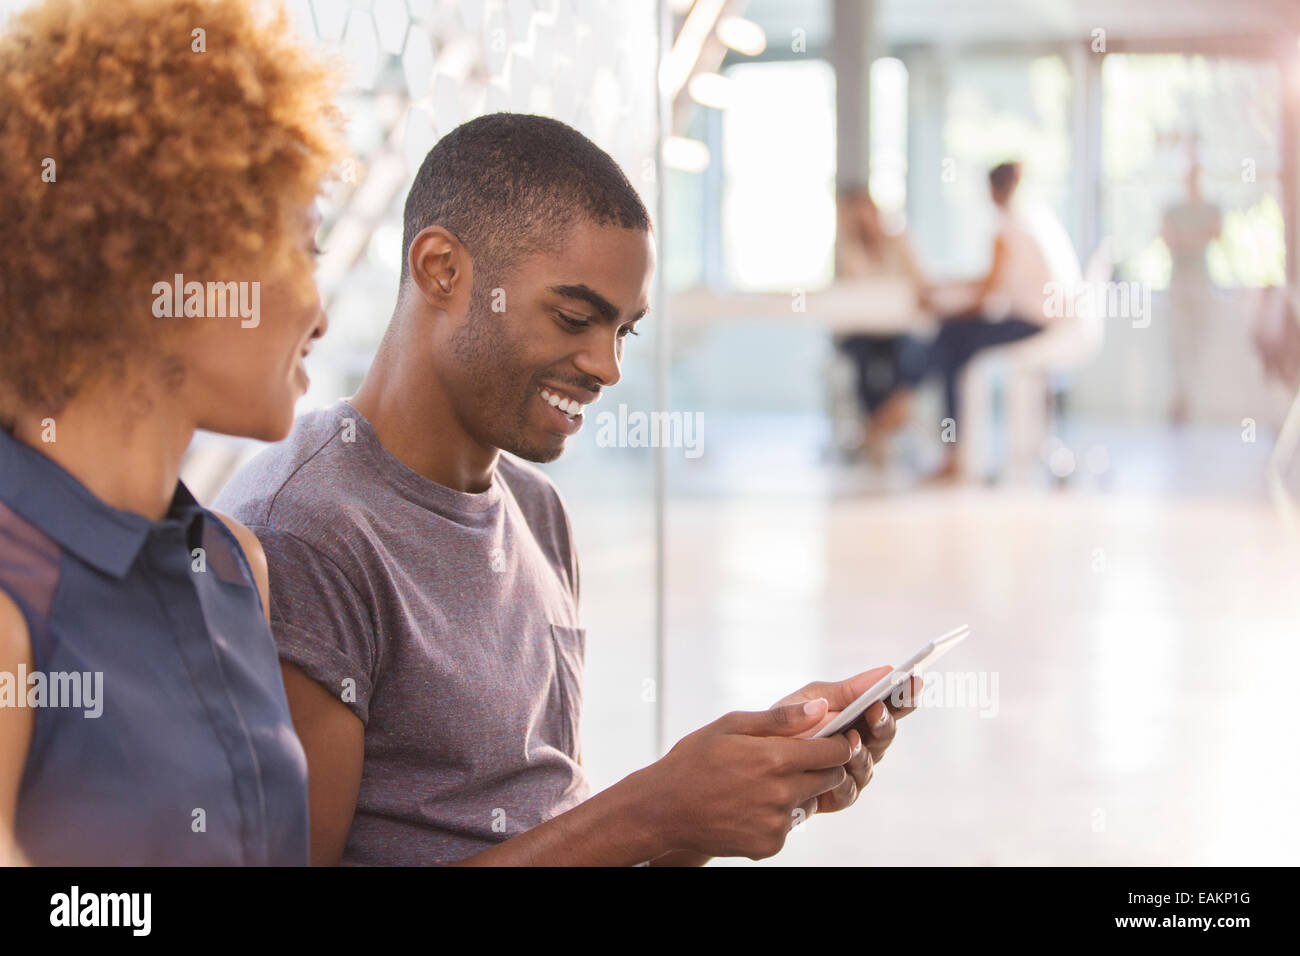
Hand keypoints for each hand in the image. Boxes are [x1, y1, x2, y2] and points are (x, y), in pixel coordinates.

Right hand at [641, 699, 853, 859]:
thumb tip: (821, 707)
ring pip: (809, 802)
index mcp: (775, 758)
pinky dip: (778, 815)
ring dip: (798, 791)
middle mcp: (781, 793)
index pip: (835, 751)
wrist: (663, 809)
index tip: (835, 739)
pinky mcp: (770, 844)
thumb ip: (781, 719)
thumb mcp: (731, 725)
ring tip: (762, 783)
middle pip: (830, 778)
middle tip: (793, 760)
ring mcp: (777, 823)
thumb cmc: (694, 760)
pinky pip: (789, 825)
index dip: (839, 743)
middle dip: (822, 766)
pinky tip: (750, 805)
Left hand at [771, 667, 923, 814]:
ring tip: (851, 738)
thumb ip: (848, 689)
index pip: (893, 706)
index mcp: (862, 716)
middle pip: (885, 735)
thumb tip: (887, 670)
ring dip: (861, 751)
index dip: (906, 696)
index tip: (912, 681)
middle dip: (883, 722)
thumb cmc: (790, 720)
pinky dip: (843, 778)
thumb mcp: (814, 697)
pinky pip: (848, 789)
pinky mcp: (838, 795)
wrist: (757, 754)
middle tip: (876, 709)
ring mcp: (854, 770)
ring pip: (869, 763)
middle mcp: (865, 744)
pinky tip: (837, 769)